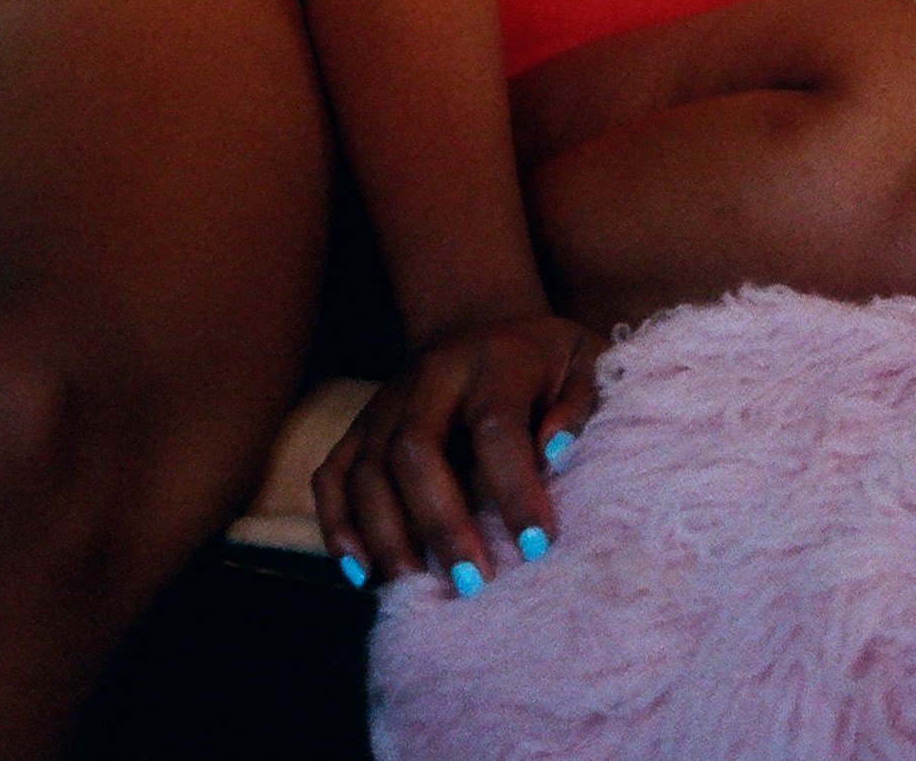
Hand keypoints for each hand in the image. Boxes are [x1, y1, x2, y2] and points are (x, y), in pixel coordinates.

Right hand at [313, 312, 602, 590]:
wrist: (486, 326)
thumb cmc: (546, 363)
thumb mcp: (584, 364)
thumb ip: (578, 405)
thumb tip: (555, 453)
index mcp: (495, 361)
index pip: (496, 425)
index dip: (514, 489)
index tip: (537, 547)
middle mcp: (432, 376)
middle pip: (414, 448)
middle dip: (440, 523)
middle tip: (472, 583)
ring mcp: (387, 400)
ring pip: (366, 469)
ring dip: (386, 536)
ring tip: (416, 588)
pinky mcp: (359, 426)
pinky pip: (331, 475)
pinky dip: (337, 525)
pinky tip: (361, 573)